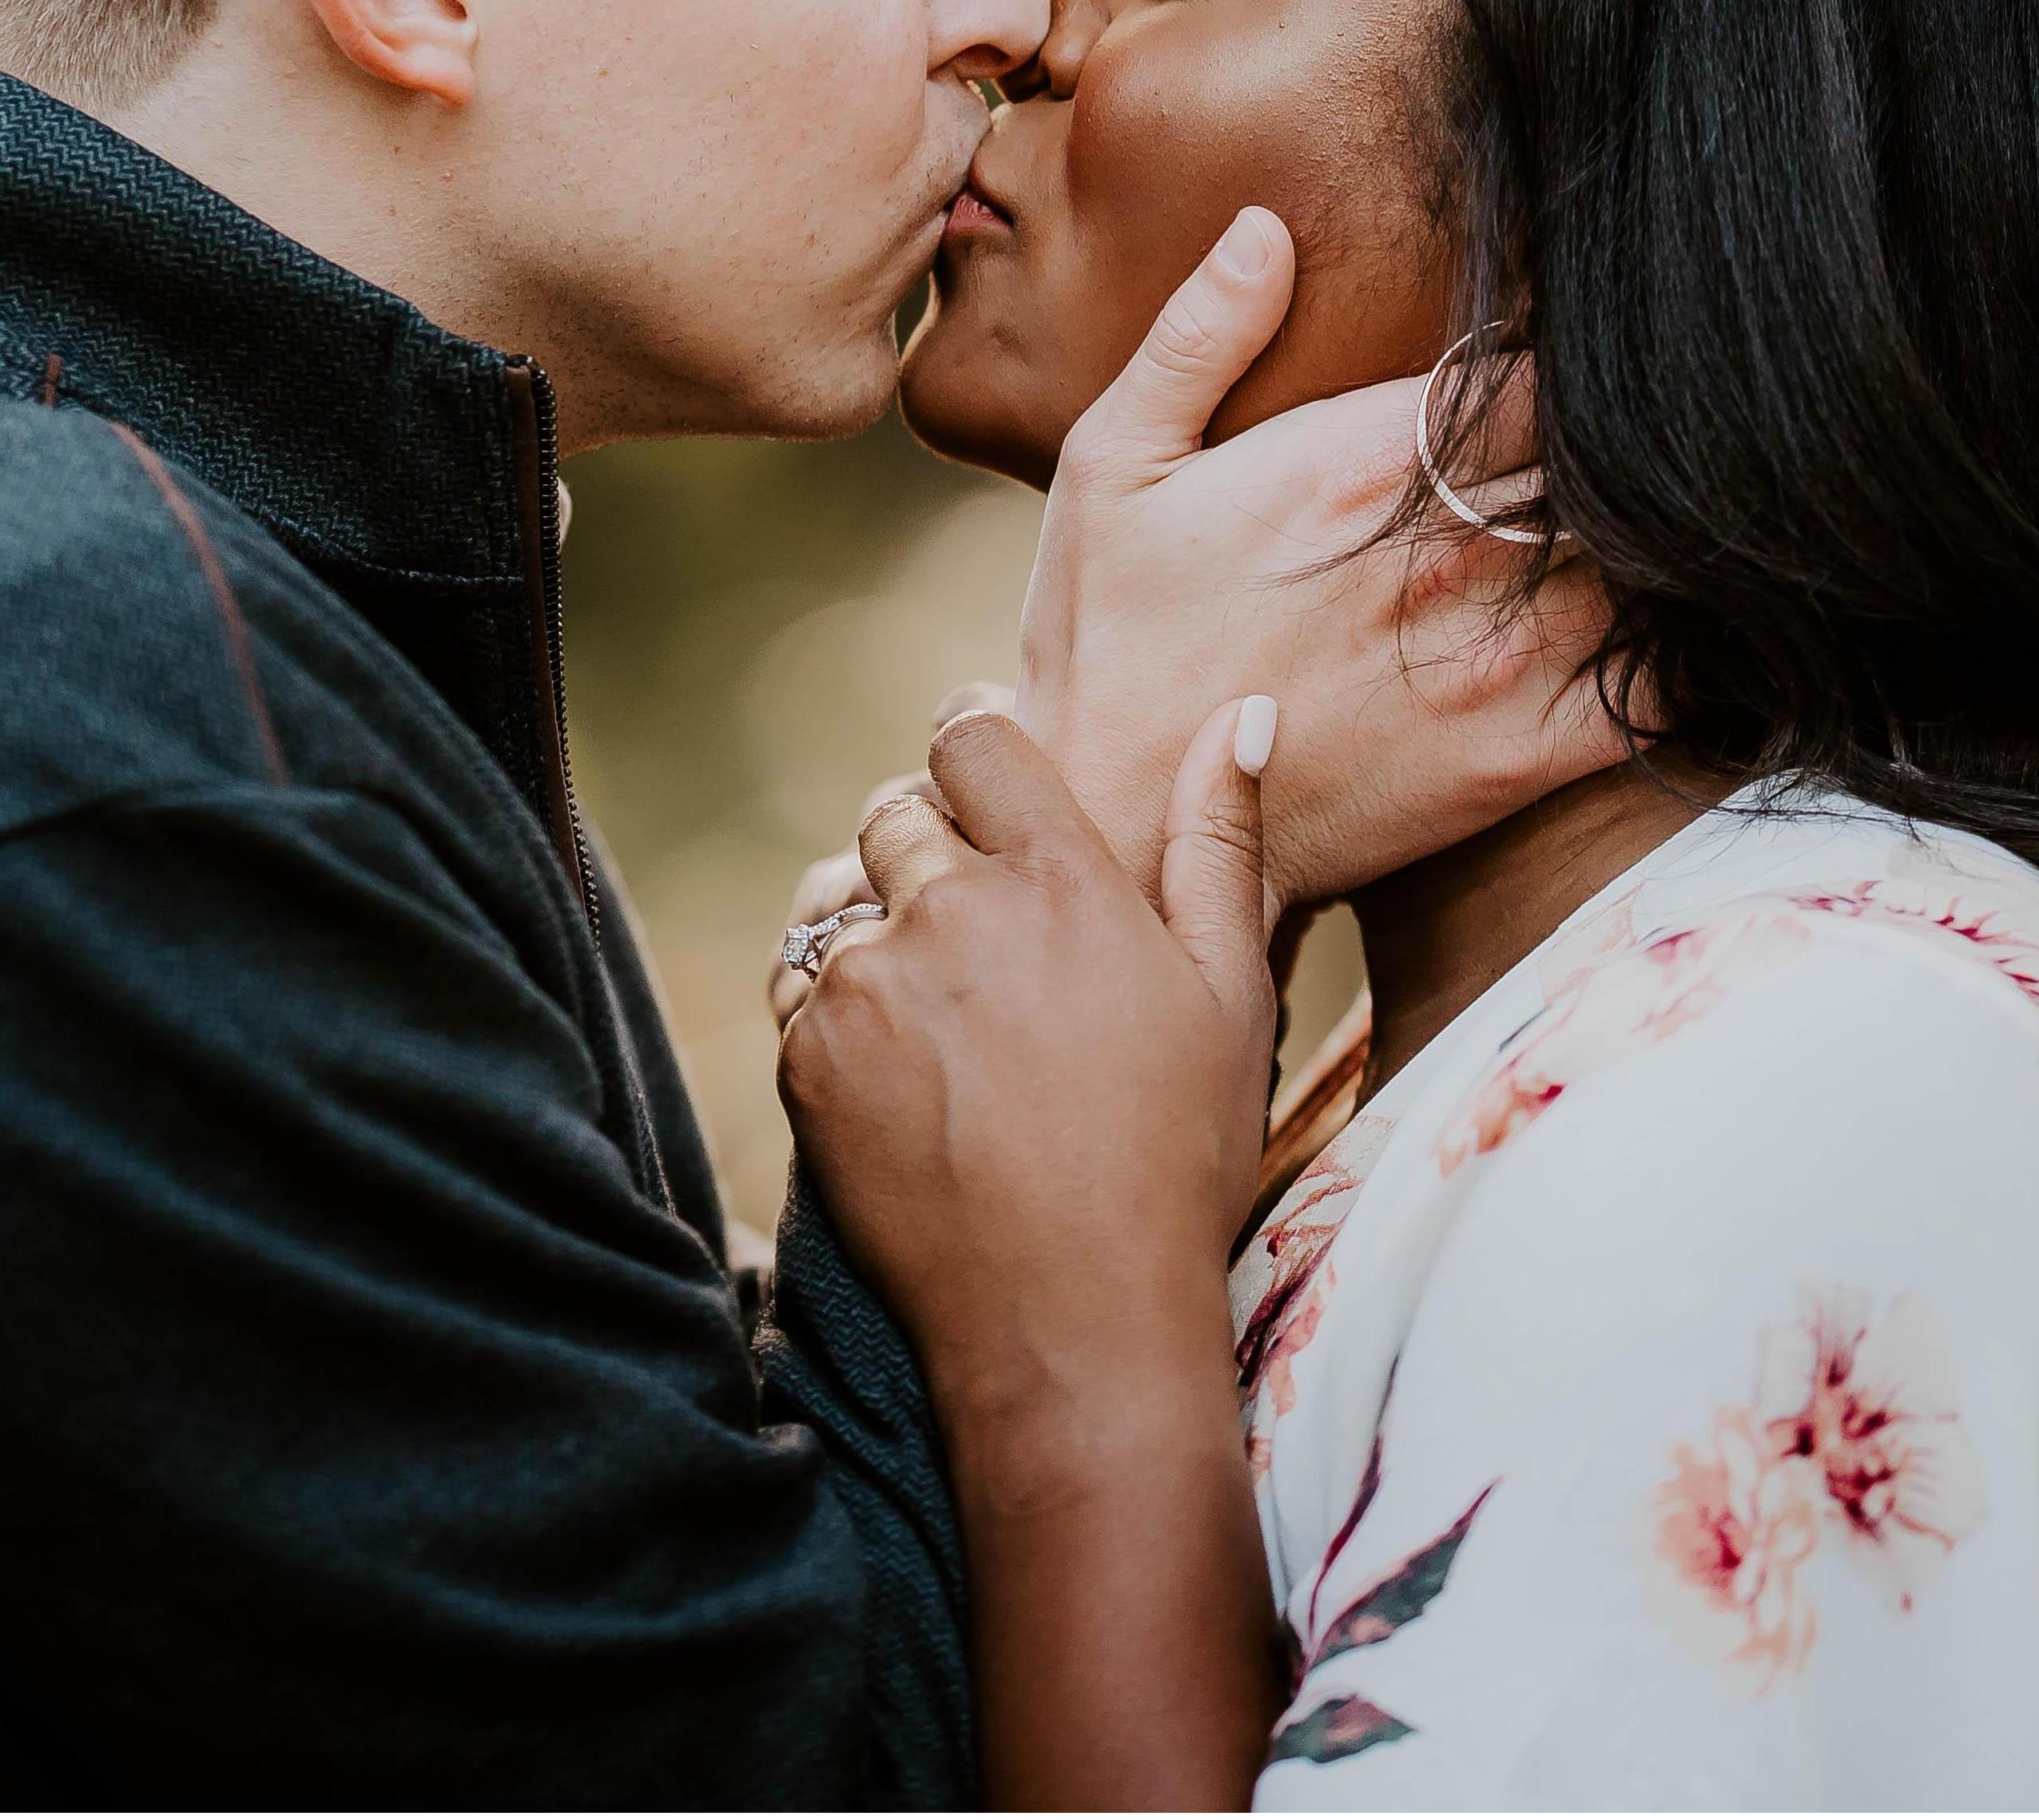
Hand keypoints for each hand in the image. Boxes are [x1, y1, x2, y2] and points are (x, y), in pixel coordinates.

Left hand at [784, 702, 1290, 1808]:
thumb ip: (1219, 840)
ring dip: (869, 916)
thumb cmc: (1177, 1157)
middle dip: (925, 841)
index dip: (972, 743)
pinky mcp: (808, 1056)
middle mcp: (953, 910)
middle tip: (972, 914)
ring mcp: (868, 983)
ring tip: (928, 990)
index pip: (971, 738)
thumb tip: (1242, 712)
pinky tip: (894, 1056)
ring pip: (833, 892)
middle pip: (896, 812)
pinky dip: (831, 999)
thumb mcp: (1232, 994)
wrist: (1074, 1325)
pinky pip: (797, 980)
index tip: (983, 772)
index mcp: (1061, 878)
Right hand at [1014, 207, 1626, 902]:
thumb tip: (1267, 227)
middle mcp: (1450, 552)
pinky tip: (1674, 616)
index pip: (1539, 370)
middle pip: (1608, 455)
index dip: (1566, 355)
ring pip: (1649, 557)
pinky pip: (1657, 686)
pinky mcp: (1518, 758)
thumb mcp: (1112, 461)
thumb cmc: (1105, 637)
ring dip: (1659, 531)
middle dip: (1628, 435)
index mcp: (1364, 464)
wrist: (1123, 830)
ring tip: (1661, 510)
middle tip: (1638, 423)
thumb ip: (1199, 336)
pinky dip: (1687, 643)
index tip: (1563, 354)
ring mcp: (1496, 659)